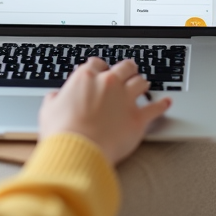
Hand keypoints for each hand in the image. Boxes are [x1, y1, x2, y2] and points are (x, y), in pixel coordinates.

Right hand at [38, 58, 170, 164]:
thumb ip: (55, 99)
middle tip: (128, 71)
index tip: (100, 71)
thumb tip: (55, 98)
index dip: (99, 67)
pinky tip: (166, 101)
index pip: (96, 64)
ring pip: (141, 82)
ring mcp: (125, 99)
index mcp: (86, 78)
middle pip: (124, 67)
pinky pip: (156, 107)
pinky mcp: (138, 118)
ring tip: (143, 84)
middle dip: (127, 69)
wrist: (77, 151)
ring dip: (142, 83)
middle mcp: (109, 83)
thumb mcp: (48, 110)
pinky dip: (162, 104)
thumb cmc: (62, 132)